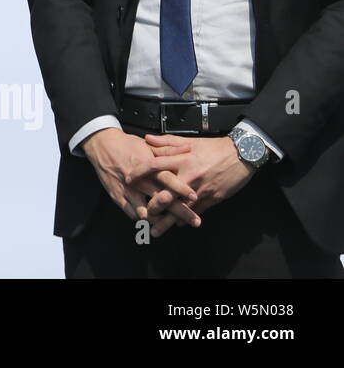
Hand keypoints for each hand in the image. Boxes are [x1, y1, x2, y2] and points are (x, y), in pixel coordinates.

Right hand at [82, 128, 200, 233]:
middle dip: (180, 211)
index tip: (195, 197)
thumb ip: (168, 150)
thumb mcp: (148, 145)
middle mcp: (139, 180)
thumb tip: (188, 149)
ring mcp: (127, 190)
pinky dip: (144, 219)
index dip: (181, 189)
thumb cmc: (126, 144)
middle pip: (162, 199)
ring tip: (175, 225)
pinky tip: (153, 221)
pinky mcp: (118, 196)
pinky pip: (132, 213)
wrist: (101, 145)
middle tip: (195, 220)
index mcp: (147, 166)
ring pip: (146, 211)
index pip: (167, 179)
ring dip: (162, 220)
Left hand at [140, 134, 255, 235]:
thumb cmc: (214, 147)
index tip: (127, 179)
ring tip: (155, 231)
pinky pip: (196, 211)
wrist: (243, 154)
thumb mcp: (190, 142)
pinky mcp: (213, 198)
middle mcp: (189, 176)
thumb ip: (167, 143)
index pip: (155, 166)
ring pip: (181, 208)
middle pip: (166, 194)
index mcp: (182, 160)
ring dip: (167, 221)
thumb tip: (147, 140)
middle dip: (152, 206)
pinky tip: (176, 225)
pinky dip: (185, 218)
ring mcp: (201, 189)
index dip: (139, 172)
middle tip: (141, 213)